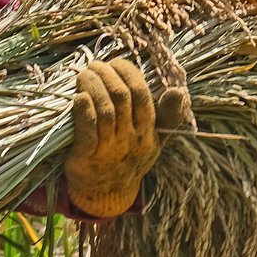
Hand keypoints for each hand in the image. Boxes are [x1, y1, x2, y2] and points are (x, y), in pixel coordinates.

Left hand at [63, 59, 188, 217]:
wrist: (108, 193)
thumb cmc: (131, 156)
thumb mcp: (156, 139)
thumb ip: (168, 116)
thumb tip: (179, 91)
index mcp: (147, 131)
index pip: (141, 94)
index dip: (128, 73)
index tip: (116, 63)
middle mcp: (130, 139)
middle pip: (121, 98)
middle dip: (107, 75)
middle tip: (95, 65)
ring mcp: (109, 149)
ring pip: (105, 111)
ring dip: (93, 87)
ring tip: (84, 74)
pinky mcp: (86, 157)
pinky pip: (87, 131)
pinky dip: (83, 112)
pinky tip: (78, 97)